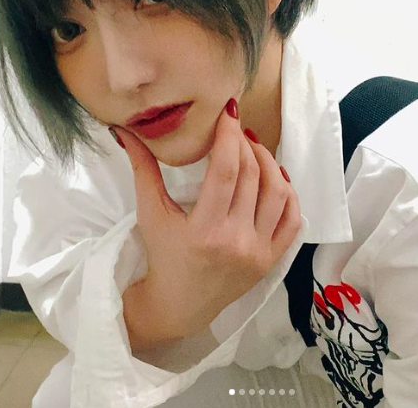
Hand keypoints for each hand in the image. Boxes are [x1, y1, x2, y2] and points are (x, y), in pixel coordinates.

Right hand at [112, 98, 301, 340]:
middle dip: (246, 144)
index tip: (229, 111)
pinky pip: (292, 220)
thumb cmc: (162, 256)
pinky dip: (288, 193)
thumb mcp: (150, 214)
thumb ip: (142, 170)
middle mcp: (236, 241)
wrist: (179, 306)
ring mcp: (258, 252)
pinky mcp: (271, 260)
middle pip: (252, 176)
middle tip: (235, 128)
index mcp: (204, 230)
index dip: (229, 135)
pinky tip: (275, 176)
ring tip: (253, 147)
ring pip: (278, 193)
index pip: (225, 171)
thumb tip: (125, 131)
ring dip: (269, 162)